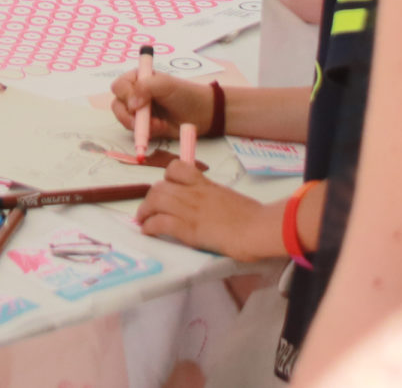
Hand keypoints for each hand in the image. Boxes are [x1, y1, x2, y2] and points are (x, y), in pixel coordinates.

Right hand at [110, 71, 214, 135]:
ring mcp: (140, 112)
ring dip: (140, 125)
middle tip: (143, 120)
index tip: (138, 104)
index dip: (125, 96)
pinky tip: (162, 127)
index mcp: (137, 79)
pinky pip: (137, 132)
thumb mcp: (166, 85)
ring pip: (125, 121)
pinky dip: (147, 132)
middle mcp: (135, 94)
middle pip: (117, 106)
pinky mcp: (146, 126)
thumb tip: (131, 104)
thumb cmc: (185, 94)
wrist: (202, 114)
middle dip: (128, 116)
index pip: (119, 87)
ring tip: (158, 124)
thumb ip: (145, 88)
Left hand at [136, 157, 275, 256]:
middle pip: (160, 187)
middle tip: (147, 209)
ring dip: (144, 211)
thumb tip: (212, 208)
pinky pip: (160, 222)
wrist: (258, 228)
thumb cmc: (253, 218)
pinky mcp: (190, 229)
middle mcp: (195, 193)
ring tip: (142, 221)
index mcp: (206, 185)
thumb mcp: (231, 199)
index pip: (178, 169)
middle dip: (149, 198)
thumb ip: (216, 199)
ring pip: (156, 201)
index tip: (166, 187)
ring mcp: (191, 210)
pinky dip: (149, 226)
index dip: (166, 177)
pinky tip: (148, 231)